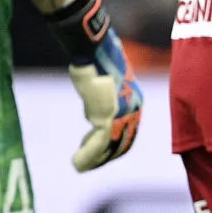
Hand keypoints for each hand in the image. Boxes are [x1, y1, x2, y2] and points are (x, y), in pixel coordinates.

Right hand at [50, 0, 142, 171]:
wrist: (92, 45)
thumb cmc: (95, 57)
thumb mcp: (103, 80)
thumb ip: (101, 95)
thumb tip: (95, 102)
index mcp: (134, 101)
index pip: (128, 130)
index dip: (114, 144)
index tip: (98, 151)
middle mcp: (133, 109)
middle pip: (122, 141)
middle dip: (105, 155)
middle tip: (89, 163)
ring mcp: (123, 113)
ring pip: (110, 146)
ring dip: (94, 159)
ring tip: (80, 166)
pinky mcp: (109, 115)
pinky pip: (99, 143)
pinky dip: (88, 156)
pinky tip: (77, 163)